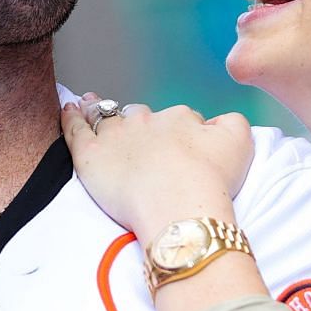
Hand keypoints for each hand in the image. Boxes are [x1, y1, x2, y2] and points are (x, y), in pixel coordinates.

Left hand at [60, 95, 252, 238]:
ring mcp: (116, 136)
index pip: (178, 119)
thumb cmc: (211, 181)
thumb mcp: (240, 143)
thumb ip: (232, 123)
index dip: (178, 133)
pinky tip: (69, 109)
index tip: (178, 148)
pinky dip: (72, 117)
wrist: (180, 205)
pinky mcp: (91, 155)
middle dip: (139, 123)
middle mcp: (146, 121)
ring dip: (99, 109)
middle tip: (137, 137)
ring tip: (91, 104)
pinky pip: (76, 128)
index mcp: (180, 118)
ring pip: (105, 117)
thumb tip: (219, 121)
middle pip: (140, 116)